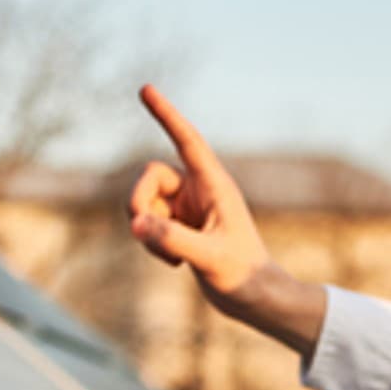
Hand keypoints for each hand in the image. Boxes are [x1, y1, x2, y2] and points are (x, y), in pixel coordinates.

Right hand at [128, 85, 323, 353]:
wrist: (255, 300)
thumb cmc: (244, 277)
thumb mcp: (210, 259)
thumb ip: (173, 240)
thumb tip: (135, 223)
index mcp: (215, 185)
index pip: (187, 140)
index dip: (166, 114)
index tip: (146, 89)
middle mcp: (199, 190)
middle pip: (149, 176)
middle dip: (138, 202)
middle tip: (142, 231)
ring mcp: (187, 208)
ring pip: (143, 202)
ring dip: (146, 229)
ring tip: (172, 258)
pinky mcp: (178, 226)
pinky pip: (146, 223)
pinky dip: (150, 242)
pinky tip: (174, 264)